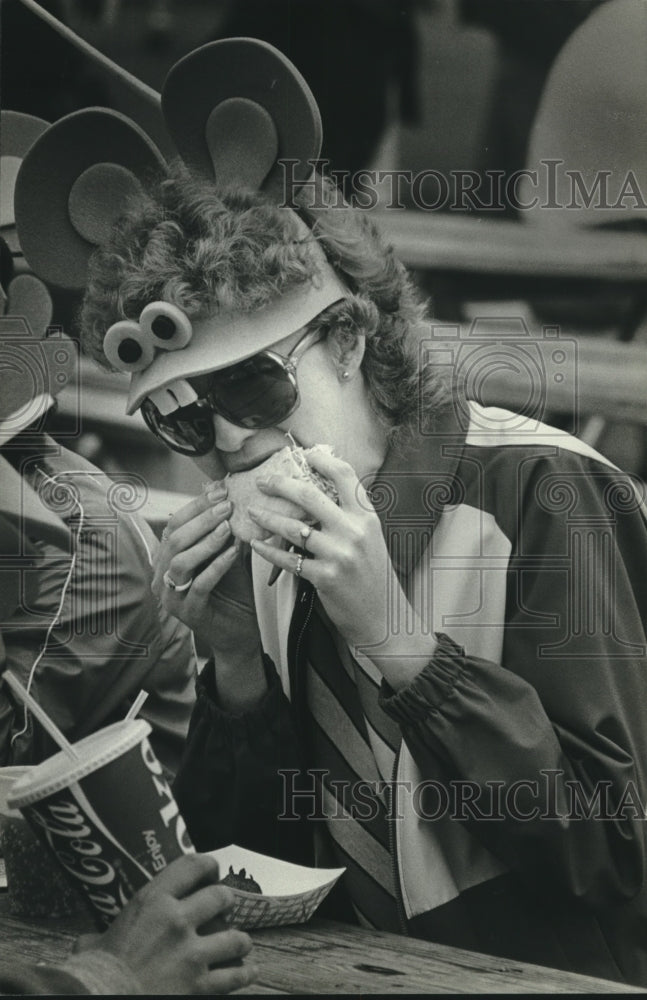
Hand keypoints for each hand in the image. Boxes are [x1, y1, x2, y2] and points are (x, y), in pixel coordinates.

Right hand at [78, 853, 255, 993]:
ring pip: (236, 937)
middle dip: (226, 902)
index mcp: (152, 901)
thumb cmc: (94, 974)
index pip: (192, 866)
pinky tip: (248, 970)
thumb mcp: (94, 944)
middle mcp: (177, 920)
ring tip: (238, 942)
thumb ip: (100, 937)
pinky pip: (234, 976)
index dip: (208, 865)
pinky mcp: (200, 984)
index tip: (211, 871)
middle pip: (221, 897)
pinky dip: (244, 973)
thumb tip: (87, 944)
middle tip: (225, 908)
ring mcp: (192, 953)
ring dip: (239, 941)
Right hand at [152, 483, 259, 655]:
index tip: (222, 490)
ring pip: (181, 562)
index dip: (197, 505)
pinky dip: (216, 566)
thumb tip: (220, 488)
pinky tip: (233, 553)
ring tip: (228, 527)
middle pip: (175, 540)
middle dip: (202, 519)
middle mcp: (162, 575)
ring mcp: (171, 596)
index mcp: (167, 558)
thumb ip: (222, 528)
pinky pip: (199, 585)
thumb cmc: (231, 590)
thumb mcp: (226, 553)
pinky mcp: (187, 613)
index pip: (175, 524)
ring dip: (206, 542)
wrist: (239, 631)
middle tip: (227, 505)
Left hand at [248, 451, 414, 653]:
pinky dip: (268, 552)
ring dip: (267, 518)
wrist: (385, 617)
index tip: (303, 453)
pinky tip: (256, 545)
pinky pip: (288, 559)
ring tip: (252, 512)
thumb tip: (320, 492)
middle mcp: (354, 531)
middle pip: (310, 496)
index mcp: (367, 517)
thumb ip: (349, 517)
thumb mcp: (370, 539)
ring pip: (293, 528)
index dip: (322, 460)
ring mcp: (339, 555)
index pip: (345, 476)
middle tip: (263, 481)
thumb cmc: (374, 576)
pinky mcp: (324, 578)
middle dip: (281, 484)